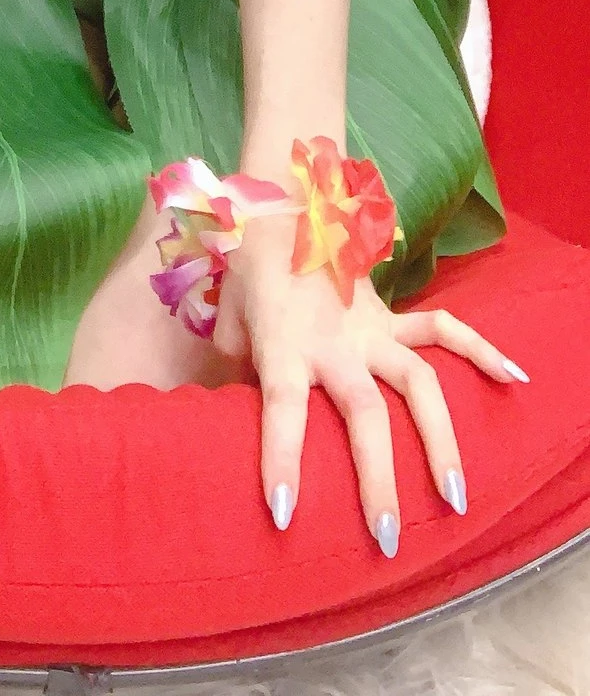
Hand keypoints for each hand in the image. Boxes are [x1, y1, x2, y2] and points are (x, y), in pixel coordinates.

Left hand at [211, 209, 527, 553]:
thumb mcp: (228, 324)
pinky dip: (480, 351)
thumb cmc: (252, 275)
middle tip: (385, 535)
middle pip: (364, 413)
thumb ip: (235, 372)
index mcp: (285, 346)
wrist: (284, 207)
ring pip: (417, 384)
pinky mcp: (393, 316)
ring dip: (438, 440)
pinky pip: (442, 331)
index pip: (281, 410)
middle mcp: (335, 343)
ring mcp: (371, 329)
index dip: (281, 460)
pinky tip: (513, 379)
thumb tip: (235, 417)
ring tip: (453, 496)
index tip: (284, 513)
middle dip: (377, 477)